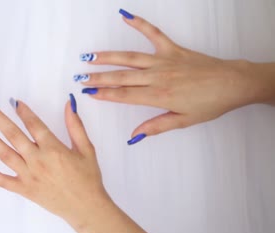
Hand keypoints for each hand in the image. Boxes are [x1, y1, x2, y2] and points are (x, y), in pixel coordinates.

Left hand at [0, 95, 111, 223]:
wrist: (86, 208)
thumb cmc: (88, 178)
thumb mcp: (86, 149)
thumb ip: (76, 126)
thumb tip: (69, 103)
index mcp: (54, 150)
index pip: (34, 125)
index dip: (23, 112)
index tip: (14, 101)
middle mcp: (38, 161)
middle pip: (13, 135)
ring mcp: (28, 176)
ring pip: (3, 154)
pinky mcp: (23, 189)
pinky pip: (1, 180)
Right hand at [76, 10, 274, 143]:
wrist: (232, 83)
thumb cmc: (210, 103)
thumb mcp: (183, 120)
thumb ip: (156, 126)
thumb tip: (135, 135)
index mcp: (158, 96)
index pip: (124, 95)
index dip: (104, 94)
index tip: (88, 93)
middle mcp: (157, 76)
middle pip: (121, 77)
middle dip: (98, 78)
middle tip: (80, 78)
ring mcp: (164, 60)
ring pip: (130, 58)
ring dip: (108, 57)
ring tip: (90, 57)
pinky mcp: (172, 49)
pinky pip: (153, 34)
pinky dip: (139, 23)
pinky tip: (125, 17)